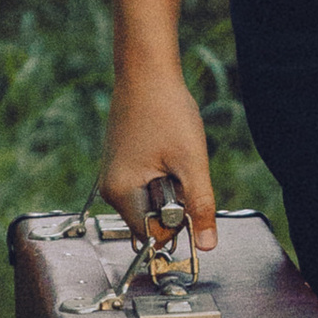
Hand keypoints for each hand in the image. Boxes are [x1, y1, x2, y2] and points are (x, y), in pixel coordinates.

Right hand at [100, 69, 218, 245]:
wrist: (147, 72)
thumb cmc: (165, 111)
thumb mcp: (191, 162)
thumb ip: (200, 206)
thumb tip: (206, 245)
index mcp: (121, 193)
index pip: (153, 235)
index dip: (178, 224)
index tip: (192, 198)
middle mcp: (111, 189)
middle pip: (152, 220)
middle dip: (175, 204)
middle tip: (181, 168)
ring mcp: (114, 177)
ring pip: (152, 203)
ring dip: (170, 189)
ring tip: (173, 156)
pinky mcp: (121, 165)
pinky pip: (146, 187)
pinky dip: (163, 176)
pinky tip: (166, 151)